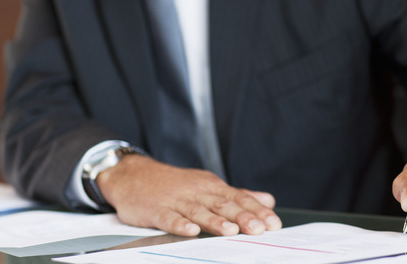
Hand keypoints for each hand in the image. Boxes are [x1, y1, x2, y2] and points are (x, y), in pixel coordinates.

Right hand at [96, 155, 281, 236]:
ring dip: (215, 221)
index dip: (257, 211)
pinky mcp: (155, 210)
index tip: (273, 223)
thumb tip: (267, 200)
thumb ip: (238, 195)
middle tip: (259, 229)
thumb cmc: (174, 184)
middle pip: (223, 204)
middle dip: (242, 216)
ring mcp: (176, 200)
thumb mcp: (208, 185)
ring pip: (199, 211)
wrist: (132, 175)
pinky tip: (190, 231)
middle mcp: (197, 192)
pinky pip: (168, 218)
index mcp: (212, 187)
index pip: (239, 198)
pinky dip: (179, 224)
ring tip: (231, 231)